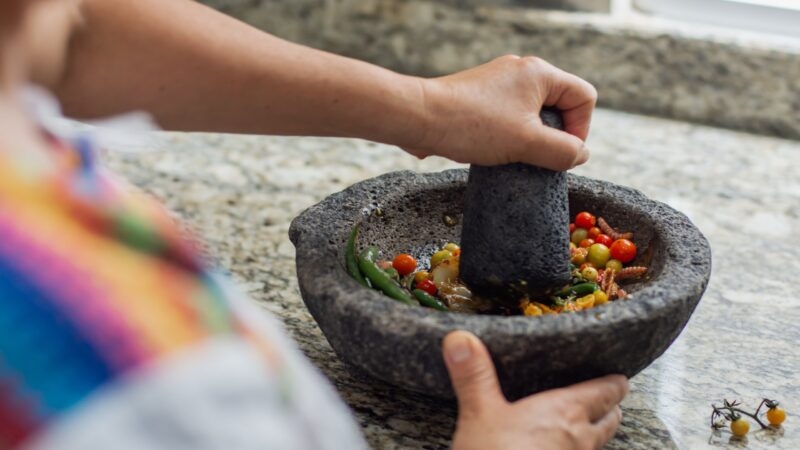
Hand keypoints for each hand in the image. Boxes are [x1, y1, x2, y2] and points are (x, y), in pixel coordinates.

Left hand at [408, 55, 595, 170]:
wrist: (419, 118)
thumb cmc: (472, 125)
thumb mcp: (527, 143)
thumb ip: (562, 151)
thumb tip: (580, 155)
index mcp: (539, 73)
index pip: (584, 97)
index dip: (581, 129)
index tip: (561, 154)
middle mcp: (520, 72)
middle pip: (559, 104)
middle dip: (554, 135)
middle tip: (537, 158)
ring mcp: (498, 84)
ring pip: (533, 114)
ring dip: (530, 139)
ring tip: (513, 156)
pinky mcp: (480, 98)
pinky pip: (509, 117)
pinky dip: (510, 136)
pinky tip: (495, 152)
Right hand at [442, 331, 627, 449]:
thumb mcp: (478, 414)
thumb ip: (473, 376)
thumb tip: (460, 339)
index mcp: (566, 411)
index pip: (606, 392)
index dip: (615, 383)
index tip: (618, 376)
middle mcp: (580, 439)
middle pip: (609, 420)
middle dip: (609, 407)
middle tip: (607, 398)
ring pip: (597, 444)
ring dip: (595, 433)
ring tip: (585, 425)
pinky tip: (556, 449)